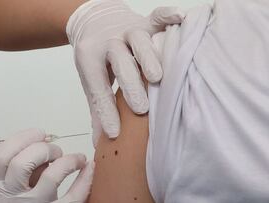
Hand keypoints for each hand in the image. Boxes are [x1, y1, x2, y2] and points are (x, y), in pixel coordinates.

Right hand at [0, 128, 94, 202]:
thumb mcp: (14, 187)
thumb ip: (24, 169)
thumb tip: (43, 146)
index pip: (2, 155)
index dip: (22, 138)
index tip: (38, 133)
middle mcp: (12, 196)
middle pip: (24, 161)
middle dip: (44, 148)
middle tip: (55, 149)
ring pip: (51, 176)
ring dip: (67, 160)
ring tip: (75, 159)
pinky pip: (73, 196)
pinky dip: (85, 179)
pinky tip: (88, 169)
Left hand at [67, 0, 184, 145]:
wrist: (94, 20)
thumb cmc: (95, 56)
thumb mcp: (90, 78)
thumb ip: (97, 106)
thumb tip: (101, 141)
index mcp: (89, 57)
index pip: (98, 87)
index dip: (106, 111)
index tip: (115, 133)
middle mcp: (109, 42)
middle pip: (120, 63)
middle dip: (131, 86)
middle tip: (141, 108)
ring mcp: (127, 29)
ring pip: (139, 41)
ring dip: (149, 59)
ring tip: (158, 78)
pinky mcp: (143, 21)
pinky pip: (156, 17)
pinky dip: (168, 17)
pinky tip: (181, 19)